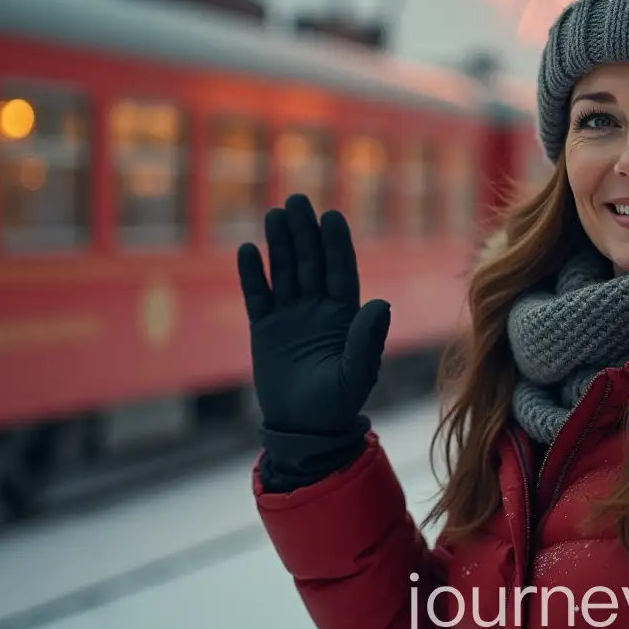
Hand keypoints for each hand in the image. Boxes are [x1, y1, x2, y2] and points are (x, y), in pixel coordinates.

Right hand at [237, 193, 391, 436]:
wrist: (303, 428)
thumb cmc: (337, 403)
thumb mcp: (357, 373)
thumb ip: (367, 339)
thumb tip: (381, 303)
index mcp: (345, 314)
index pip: (341, 270)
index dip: (336, 243)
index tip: (332, 216)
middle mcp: (318, 307)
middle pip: (310, 262)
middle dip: (305, 232)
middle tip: (297, 201)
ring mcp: (290, 315)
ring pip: (284, 271)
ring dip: (279, 243)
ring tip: (274, 214)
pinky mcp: (264, 328)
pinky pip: (257, 295)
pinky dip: (252, 274)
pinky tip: (247, 250)